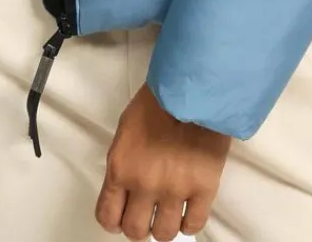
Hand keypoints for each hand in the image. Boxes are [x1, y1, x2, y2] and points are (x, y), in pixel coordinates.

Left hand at [95, 81, 231, 238]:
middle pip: (135, 230)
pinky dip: (190, 224)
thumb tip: (126, 188)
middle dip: (140, 225)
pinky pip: (194, 224)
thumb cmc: (158, 100)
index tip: (122, 217)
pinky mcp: (203, 188)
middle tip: (148, 214)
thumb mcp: (127, 129)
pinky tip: (188, 212)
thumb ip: (124, 162)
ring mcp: (175, 189)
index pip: (108, 215)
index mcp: (121, 168)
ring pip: (164, 233)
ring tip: (169, 212)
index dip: (115, 221)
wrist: (193, 86)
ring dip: (165, 226)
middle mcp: (144, 184)